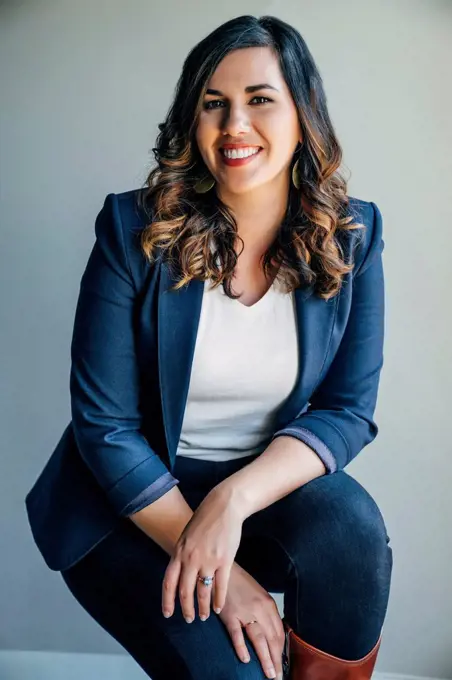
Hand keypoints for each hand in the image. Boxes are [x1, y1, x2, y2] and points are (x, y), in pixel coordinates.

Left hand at [162, 486, 242, 621]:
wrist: (223, 506)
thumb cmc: (205, 520)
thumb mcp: (187, 536)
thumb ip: (182, 554)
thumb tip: (179, 573)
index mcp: (179, 552)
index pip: (169, 582)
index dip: (167, 601)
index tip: (168, 614)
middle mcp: (191, 558)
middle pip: (185, 591)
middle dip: (186, 608)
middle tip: (189, 619)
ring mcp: (208, 560)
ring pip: (203, 591)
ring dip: (203, 607)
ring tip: (204, 616)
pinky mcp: (225, 560)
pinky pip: (220, 586)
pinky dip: (219, 599)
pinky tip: (219, 607)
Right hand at [218, 562, 284, 679]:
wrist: (223, 570)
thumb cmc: (240, 583)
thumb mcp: (257, 595)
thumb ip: (265, 613)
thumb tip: (271, 635)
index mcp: (268, 604)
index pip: (279, 633)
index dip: (281, 652)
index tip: (282, 666)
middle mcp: (260, 609)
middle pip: (272, 639)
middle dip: (276, 660)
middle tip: (277, 677)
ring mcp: (245, 612)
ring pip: (259, 639)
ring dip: (265, 659)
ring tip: (269, 674)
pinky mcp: (229, 614)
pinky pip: (237, 634)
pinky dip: (241, 647)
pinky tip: (246, 660)